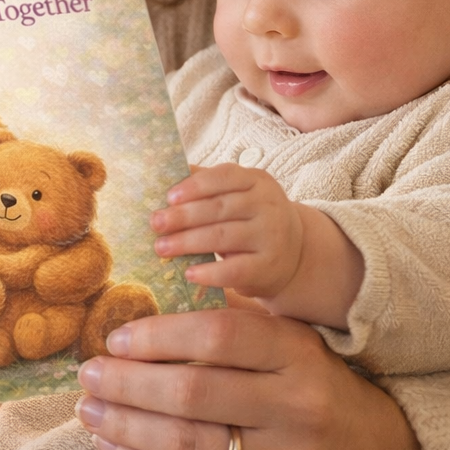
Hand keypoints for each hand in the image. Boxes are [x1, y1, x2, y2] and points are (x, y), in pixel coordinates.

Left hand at [75, 310, 430, 449]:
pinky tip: (112, 447)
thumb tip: (157, 290)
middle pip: (193, 392)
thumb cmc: (315, 388)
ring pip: (186, 444)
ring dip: (125, 426)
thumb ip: (236, 317)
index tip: (116, 338)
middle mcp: (296, 410)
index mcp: (298, 356)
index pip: (218, 335)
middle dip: (128, 382)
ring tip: (89, 410)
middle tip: (89, 373)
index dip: (159, 334)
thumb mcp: (291, 342)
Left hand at [153, 165, 301, 298]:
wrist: (293, 254)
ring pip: (223, 237)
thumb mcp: (239, 194)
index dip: (195, 185)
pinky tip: (189, 273)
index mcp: (257, 181)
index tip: (169, 197)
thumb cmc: (251, 219)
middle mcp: (268, 206)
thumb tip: (165, 177)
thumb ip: (209, 184)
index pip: (225, 176)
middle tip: (155, 223)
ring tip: (162, 248)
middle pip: (219, 208)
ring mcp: (270, 236)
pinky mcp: (268, 267)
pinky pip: (235, 269)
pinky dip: (209, 272)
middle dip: (183, 216)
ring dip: (187, 243)